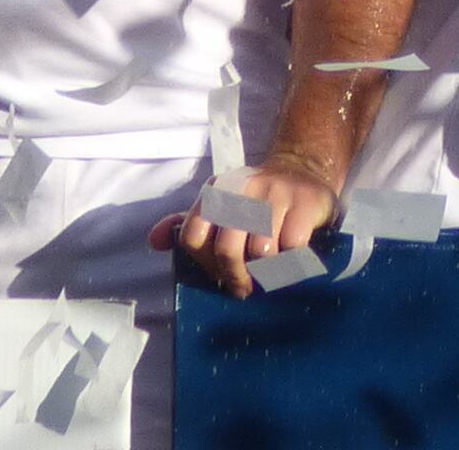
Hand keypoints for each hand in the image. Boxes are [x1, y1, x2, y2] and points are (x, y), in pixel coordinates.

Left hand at [158, 154, 341, 296]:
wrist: (304, 171)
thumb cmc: (256, 201)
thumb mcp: (220, 206)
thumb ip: (188, 226)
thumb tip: (154, 241)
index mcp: (216, 190)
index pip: (193, 237)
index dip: (205, 264)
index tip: (219, 275)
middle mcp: (242, 186)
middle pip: (227, 249)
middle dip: (236, 277)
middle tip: (246, 287)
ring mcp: (275, 192)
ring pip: (261, 251)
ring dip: (266, 270)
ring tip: (270, 272)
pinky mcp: (305, 202)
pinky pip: (292, 247)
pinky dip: (291, 261)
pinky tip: (292, 258)